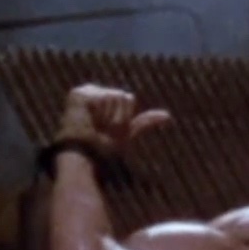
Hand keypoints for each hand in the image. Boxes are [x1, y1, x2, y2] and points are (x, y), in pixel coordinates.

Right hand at [55, 84, 170, 159]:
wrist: (83, 157)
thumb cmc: (101, 150)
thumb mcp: (126, 134)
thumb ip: (143, 122)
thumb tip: (168, 115)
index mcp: (103, 98)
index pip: (126, 99)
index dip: (122, 118)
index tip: (107, 130)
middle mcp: (94, 92)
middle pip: (123, 96)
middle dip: (117, 117)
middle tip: (100, 130)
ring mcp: (86, 92)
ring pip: (115, 97)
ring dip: (108, 118)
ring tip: (93, 127)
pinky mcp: (80, 95)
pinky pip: (104, 98)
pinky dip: (100, 114)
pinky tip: (87, 121)